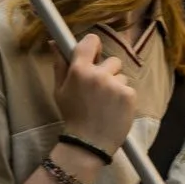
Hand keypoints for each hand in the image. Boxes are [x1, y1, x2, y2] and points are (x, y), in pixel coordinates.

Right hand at [54, 34, 135, 153]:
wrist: (89, 142)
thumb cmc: (72, 115)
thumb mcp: (60, 90)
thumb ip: (60, 65)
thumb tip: (55, 42)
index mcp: (79, 70)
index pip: (91, 41)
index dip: (93, 46)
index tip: (93, 54)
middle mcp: (98, 74)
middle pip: (111, 60)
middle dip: (107, 71)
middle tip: (98, 90)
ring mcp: (115, 84)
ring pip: (121, 75)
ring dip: (116, 85)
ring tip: (106, 102)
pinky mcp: (129, 94)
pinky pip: (129, 88)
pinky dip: (123, 97)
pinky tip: (114, 108)